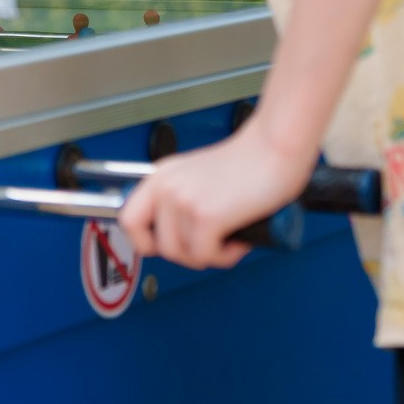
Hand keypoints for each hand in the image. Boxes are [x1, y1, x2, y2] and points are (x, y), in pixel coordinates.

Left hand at [118, 122, 312, 270]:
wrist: (275, 147)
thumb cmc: (249, 162)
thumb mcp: (197, 175)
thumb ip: (181, 199)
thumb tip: (178, 237)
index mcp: (160, 176)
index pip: (128, 219)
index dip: (145, 242)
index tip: (166, 246)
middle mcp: (166, 187)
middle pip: (157, 246)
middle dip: (186, 255)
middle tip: (209, 245)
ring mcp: (183, 201)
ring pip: (183, 255)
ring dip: (210, 255)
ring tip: (229, 239)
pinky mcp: (206, 216)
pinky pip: (207, 256)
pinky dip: (226, 256)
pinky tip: (238, 240)